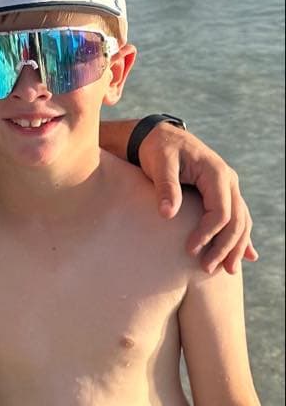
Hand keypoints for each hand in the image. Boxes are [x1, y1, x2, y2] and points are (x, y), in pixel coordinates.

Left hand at [138, 123, 256, 273]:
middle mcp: (228, 180)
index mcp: (216, 173)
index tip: (190, 249)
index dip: (207, 233)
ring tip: (226, 270)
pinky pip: (237, 217)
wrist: (161, 136)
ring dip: (236, 246)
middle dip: (224, 247)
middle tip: (207, 268)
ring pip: (241, 221)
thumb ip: (166, 187)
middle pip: (236, 221)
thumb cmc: (159, 149)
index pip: (220, 211)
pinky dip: (242, 237)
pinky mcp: (222, 192)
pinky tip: (247, 255)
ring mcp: (228, 187)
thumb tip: (167, 215)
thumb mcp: (160, 163)